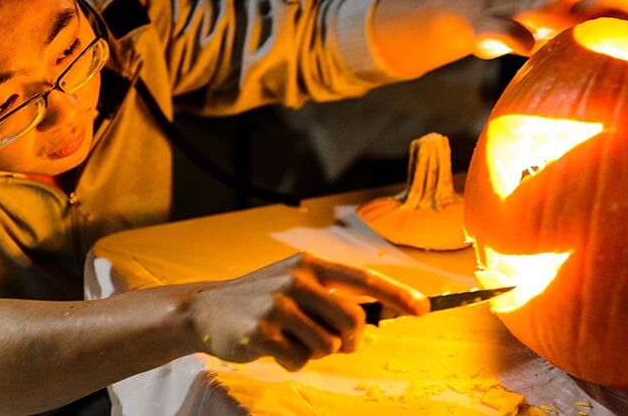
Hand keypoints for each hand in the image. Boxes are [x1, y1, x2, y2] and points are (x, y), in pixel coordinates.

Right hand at [185, 251, 428, 370]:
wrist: (205, 310)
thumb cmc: (259, 299)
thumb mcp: (293, 284)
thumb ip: (328, 297)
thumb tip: (370, 324)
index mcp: (309, 265)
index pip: (363, 279)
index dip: (397, 294)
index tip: (423, 309)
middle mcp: (297, 280)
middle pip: (354, 321)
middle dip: (349, 340)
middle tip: (332, 340)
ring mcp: (279, 305)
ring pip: (329, 345)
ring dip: (315, 351)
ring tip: (290, 339)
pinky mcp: (263, 332)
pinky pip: (300, 359)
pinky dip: (292, 361)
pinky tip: (272, 347)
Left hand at [471, 0, 627, 57]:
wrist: (488, 20)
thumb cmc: (484, 26)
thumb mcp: (486, 32)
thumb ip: (500, 35)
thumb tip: (526, 42)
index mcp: (543, 7)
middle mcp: (563, 11)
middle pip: (602, 1)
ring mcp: (570, 22)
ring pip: (609, 14)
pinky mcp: (571, 36)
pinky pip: (603, 30)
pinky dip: (625, 30)